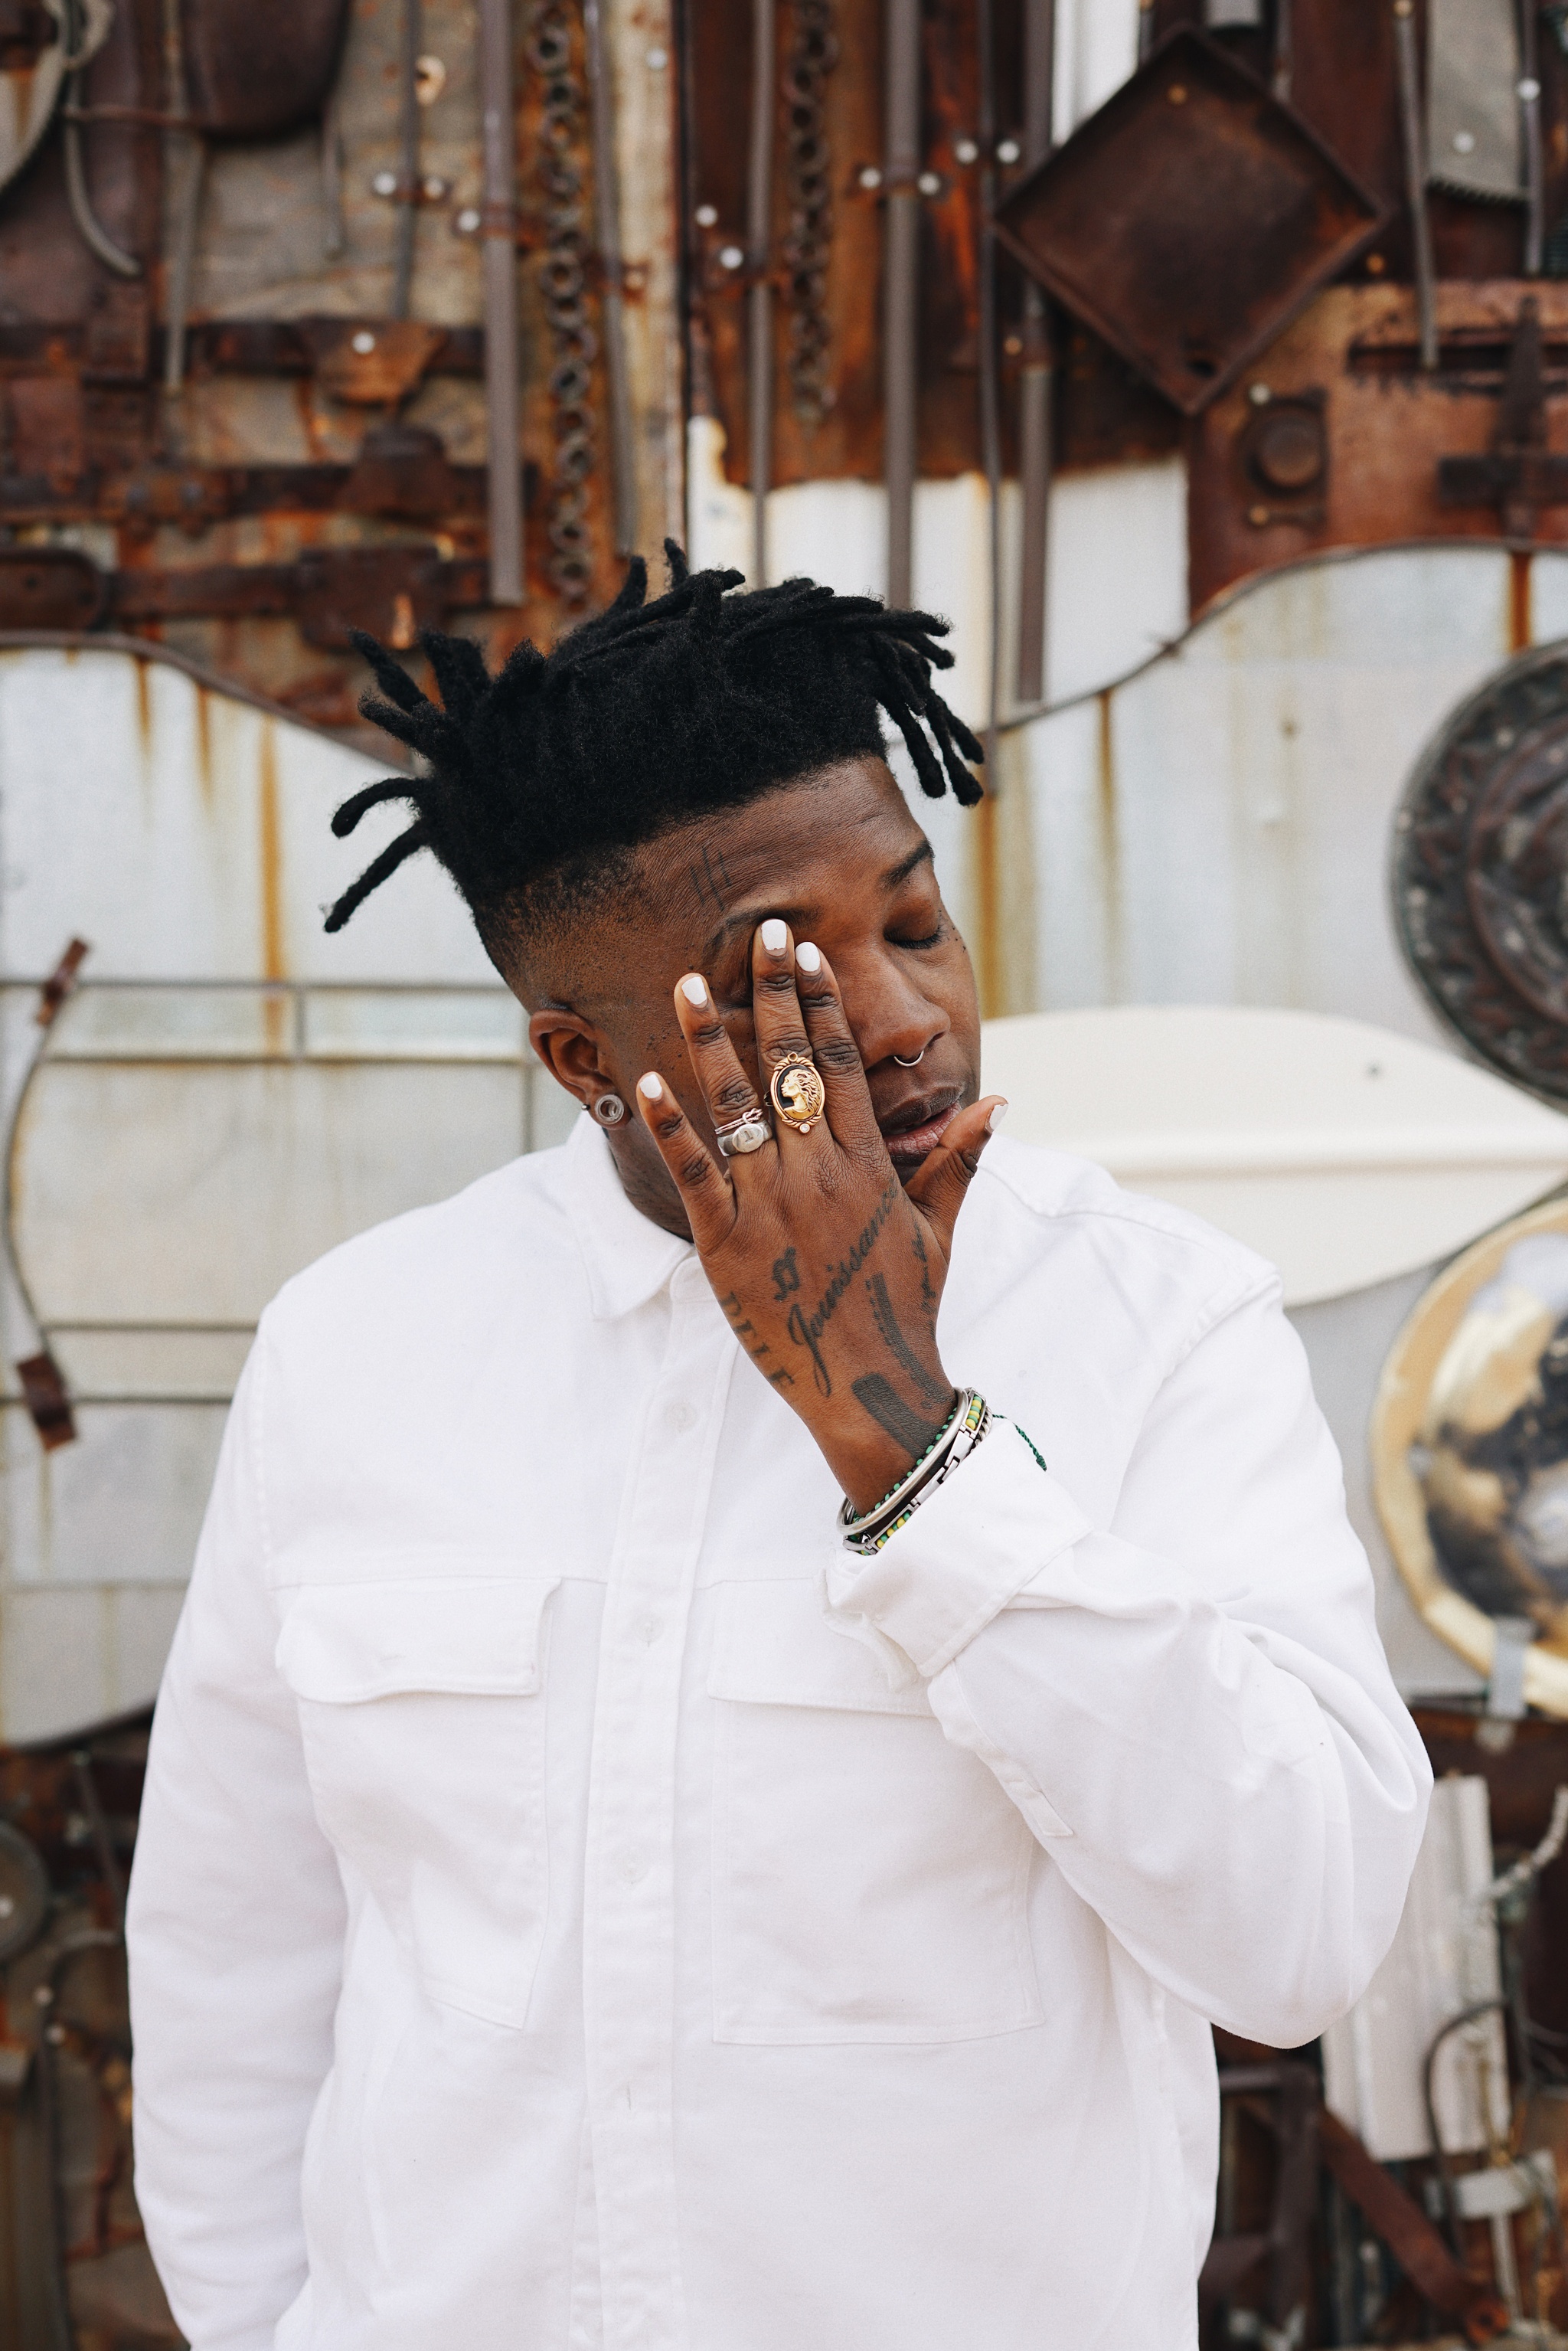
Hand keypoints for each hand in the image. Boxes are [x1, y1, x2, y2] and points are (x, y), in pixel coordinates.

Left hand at [635, 920, 1004, 1513]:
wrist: (870, 1388)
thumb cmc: (903, 1308)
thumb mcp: (939, 1230)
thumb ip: (959, 1162)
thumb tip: (997, 1103)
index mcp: (868, 1164)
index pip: (841, 1064)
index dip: (822, 1004)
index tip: (806, 955)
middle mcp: (818, 1173)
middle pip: (791, 1065)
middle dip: (775, 995)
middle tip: (760, 932)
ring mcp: (770, 1205)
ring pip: (736, 1107)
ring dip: (711, 1042)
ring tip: (689, 985)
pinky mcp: (727, 1242)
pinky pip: (694, 1173)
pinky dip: (670, 1127)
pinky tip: (649, 1082)